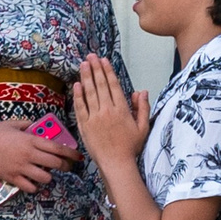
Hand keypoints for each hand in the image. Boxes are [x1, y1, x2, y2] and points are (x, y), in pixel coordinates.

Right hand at [0, 115, 82, 191]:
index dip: (72, 153)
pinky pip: (30, 188)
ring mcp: (21, 168)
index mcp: (31, 140)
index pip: (58, 148)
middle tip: (66, 167)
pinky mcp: (12, 178)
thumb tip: (39, 127)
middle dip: (65, 167)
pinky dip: (35, 187)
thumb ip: (29, 125)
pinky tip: (33, 182)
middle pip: (56, 164)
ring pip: (46, 178)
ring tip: (47, 174)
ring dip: (49, 177)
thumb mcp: (13, 124)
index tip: (79, 157)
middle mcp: (29, 155)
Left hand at [70, 55, 147, 174]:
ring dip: (86, 77)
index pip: (114, 86)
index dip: (108, 72)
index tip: (104, 61)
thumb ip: (143, 108)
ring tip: (83, 65)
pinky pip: (80, 107)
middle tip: (91, 57)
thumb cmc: (130, 147)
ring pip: (89, 93)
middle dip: (95, 69)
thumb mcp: (143, 127)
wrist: (116, 163)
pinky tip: (77, 85)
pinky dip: (78, 95)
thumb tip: (142, 92)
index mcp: (122, 110)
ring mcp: (94, 117)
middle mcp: (107, 111)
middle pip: (100, 85)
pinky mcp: (85, 125)